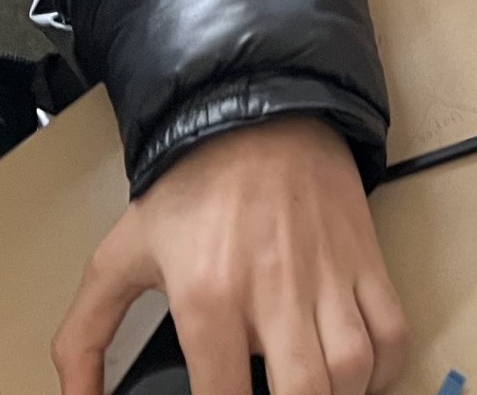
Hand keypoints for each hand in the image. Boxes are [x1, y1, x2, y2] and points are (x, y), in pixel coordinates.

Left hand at [53, 117, 404, 394]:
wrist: (257, 111)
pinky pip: (392, 331)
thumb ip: (83, 337)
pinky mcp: (365, 258)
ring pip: (354, 369)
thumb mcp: (120, 256)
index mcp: (208, 297)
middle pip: (305, 393)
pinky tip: (356, 376)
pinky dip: (384, 368)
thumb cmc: (191, 186)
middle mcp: (274, 292)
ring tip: (311, 394)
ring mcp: (328, 276)